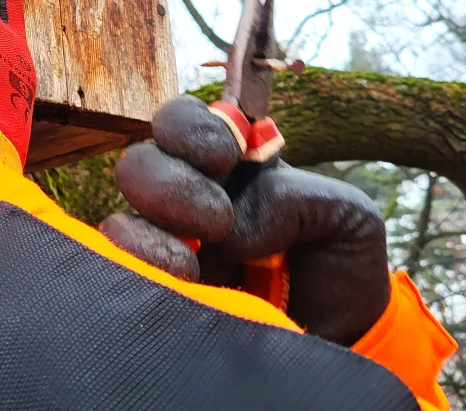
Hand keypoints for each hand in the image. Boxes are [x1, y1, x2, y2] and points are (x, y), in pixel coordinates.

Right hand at [101, 96, 390, 345]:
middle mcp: (184, 202)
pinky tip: (183, 284)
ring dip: (150, 236)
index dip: (190, 129)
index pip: (179, 123)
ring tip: (194, 267)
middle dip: (171, 184)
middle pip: (138, 165)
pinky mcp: (154, 294)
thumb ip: (296, 194)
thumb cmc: (338, 269)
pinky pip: (119, 273)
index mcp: (225, 168)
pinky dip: (143, 270)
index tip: (225, 156)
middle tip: (217, 220)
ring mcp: (164, 250)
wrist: (340, 342)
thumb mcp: (345, 216)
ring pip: (121, 221)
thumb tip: (236, 220)